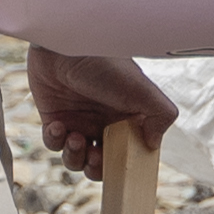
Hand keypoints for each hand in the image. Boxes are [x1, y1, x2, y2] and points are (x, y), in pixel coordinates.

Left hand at [23, 48, 174, 176]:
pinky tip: (59, 126)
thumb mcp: (142, 89)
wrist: (65, 45)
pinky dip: (55, 141)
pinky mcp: (54, 118)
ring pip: (76, 159)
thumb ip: (160, 116)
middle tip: (96, 157)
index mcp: (128, 119)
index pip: (129, 153)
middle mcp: (104, 123)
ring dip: (75, 157)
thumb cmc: (106, 63)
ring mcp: (79, 122)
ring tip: (75, 138)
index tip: (120, 167)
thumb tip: (153, 144)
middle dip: (98, 168)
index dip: (124, 165)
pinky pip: (53, 144)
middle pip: (102, 164)